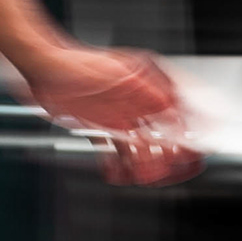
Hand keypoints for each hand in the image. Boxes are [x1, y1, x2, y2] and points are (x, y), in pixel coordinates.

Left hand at [21, 44, 203, 187]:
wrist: (44, 66)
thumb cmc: (79, 62)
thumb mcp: (122, 75)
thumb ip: (151, 92)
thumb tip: (175, 112)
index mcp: (149, 88)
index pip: (181, 116)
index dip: (192, 136)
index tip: (197, 153)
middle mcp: (137, 105)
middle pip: (165, 138)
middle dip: (171, 158)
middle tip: (170, 172)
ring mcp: (119, 117)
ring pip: (141, 150)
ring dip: (144, 166)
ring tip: (142, 177)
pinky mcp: (100, 127)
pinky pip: (115, 153)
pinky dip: (118, 165)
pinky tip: (115, 172)